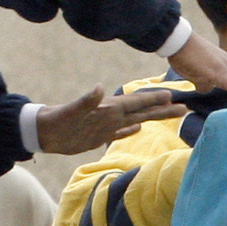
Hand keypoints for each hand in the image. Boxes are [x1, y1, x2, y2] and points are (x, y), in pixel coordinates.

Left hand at [36, 85, 185, 155]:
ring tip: (170, 114)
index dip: (154, 100)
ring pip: (136, 121)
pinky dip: (130, 131)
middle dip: (162, 109)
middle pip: (143, 111)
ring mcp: (107, 126)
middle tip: (183, 106)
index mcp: (109, 109)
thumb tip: (100, 88)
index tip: (172, 96)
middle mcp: (111, 116)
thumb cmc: (57, 121)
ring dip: (152, 118)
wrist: (43, 132)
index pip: (136, 103)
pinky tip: (138, 130)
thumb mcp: (72, 111)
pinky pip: (120, 133)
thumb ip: (88, 100)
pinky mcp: (99, 136)